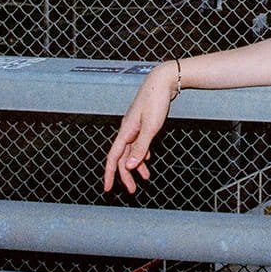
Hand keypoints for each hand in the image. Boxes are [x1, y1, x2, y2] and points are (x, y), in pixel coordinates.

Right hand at [102, 62, 177, 194]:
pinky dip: (141, 154)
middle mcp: (127, 129)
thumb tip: (128, 166)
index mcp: (126, 131)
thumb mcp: (151, 127)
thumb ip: (140, 147)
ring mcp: (134, 126)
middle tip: (132, 190)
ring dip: (135, 165)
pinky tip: (146, 160)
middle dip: (126, 175)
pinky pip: (138, 143)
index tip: (107, 188)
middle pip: (122, 157)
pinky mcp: (142, 123)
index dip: (110, 174)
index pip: (113, 157)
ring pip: (131, 151)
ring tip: (144, 178)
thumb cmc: (156, 101)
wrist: (163, 81)